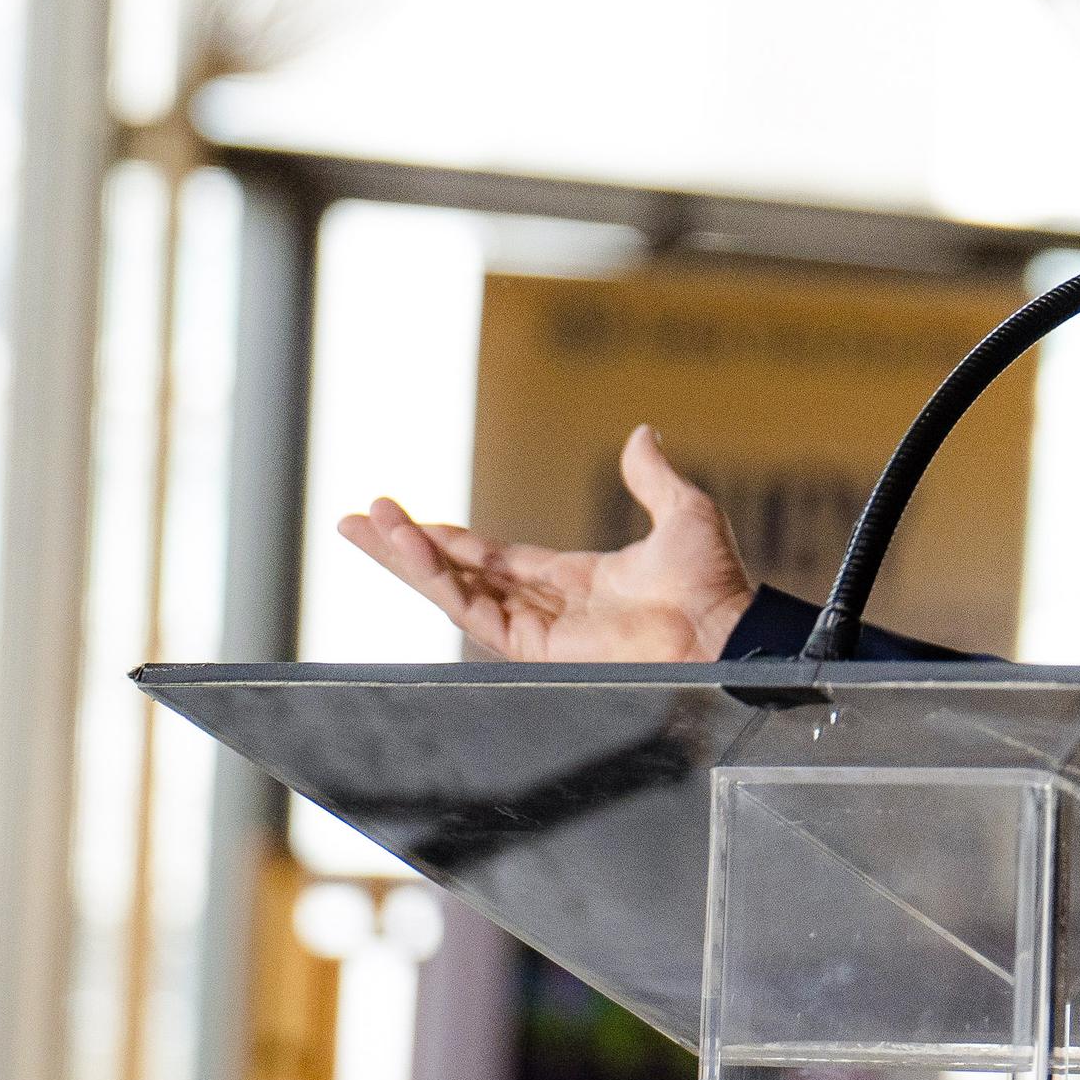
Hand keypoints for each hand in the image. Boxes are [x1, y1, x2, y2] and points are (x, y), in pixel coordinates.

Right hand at [336, 424, 756, 661]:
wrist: (722, 629)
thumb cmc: (714, 583)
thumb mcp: (682, 513)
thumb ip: (651, 478)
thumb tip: (642, 434)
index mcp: (574, 579)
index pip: (495, 558)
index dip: (451, 539)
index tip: (408, 518)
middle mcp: (547, 605)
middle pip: (459, 574)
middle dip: (406, 549)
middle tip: (357, 522)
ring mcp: (536, 628)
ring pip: (452, 590)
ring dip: (407, 558)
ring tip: (362, 526)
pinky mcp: (533, 646)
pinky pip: (471, 610)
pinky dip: (436, 581)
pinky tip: (407, 550)